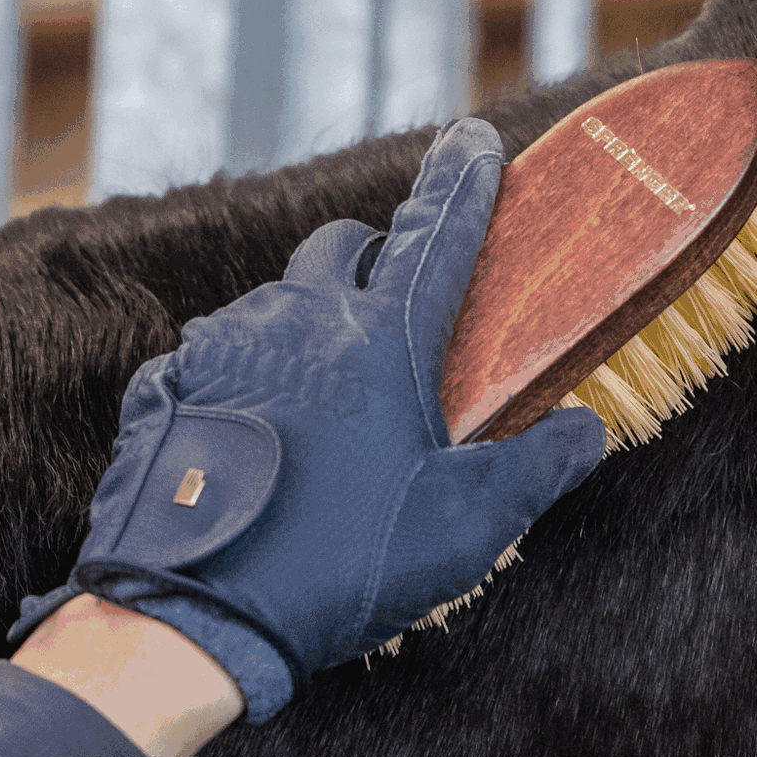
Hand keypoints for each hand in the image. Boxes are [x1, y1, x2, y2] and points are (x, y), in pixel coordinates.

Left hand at [10, 120, 604, 720]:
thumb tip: (588, 429)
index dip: (464, 181)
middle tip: (396, 312)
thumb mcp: (468, 524)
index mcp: (382, 338)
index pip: (436, 232)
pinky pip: (219, 351)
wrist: (191, 618)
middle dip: (376, 257)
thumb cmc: (341, 563)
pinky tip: (264, 434)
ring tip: (330, 401)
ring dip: (312, 324)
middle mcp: (298, 319)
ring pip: (278, 299)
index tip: (476, 138)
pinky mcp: (167, 383)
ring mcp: (221, 346)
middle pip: (342, 246)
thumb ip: (542, 466)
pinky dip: (252, 371)